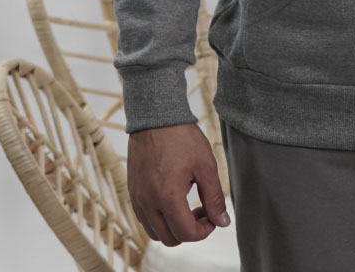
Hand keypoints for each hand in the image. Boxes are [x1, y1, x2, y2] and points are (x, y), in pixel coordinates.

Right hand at [127, 121, 230, 244]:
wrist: (156, 116)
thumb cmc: (182, 136)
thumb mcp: (205, 165)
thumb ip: (214, 196)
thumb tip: (222, 221)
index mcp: (167, 196)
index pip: (186, 233)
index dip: (204, 231)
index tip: (213, 217)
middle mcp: (147, 201)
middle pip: (169, 238)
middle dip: (189, 231)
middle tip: (203, 211)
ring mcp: (137, 197)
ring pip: (154, 232)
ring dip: (173, 227)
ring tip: (188, 206)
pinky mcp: (132, 191)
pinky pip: (144, 218)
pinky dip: (159, 218)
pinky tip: (173, 199)